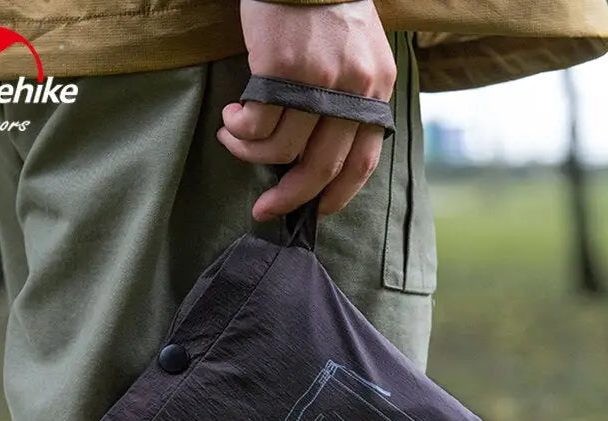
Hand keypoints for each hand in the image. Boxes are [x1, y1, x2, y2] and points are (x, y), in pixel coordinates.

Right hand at [217, 0, 395, 219]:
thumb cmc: (325, 8)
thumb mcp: (358, 56)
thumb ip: (349, 102)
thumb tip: (319, 153)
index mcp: (376, 90)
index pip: (363, 163)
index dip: (336, 197)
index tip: (313, 213)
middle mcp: (353, 90)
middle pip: (321, 168)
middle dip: (289, 198)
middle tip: (264, 209)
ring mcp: (317, 80)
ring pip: (281, 150)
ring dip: (249, 153)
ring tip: (232, 136)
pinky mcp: (280, 69)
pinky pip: (256, 125)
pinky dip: (239, 131)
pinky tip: (230, 117)